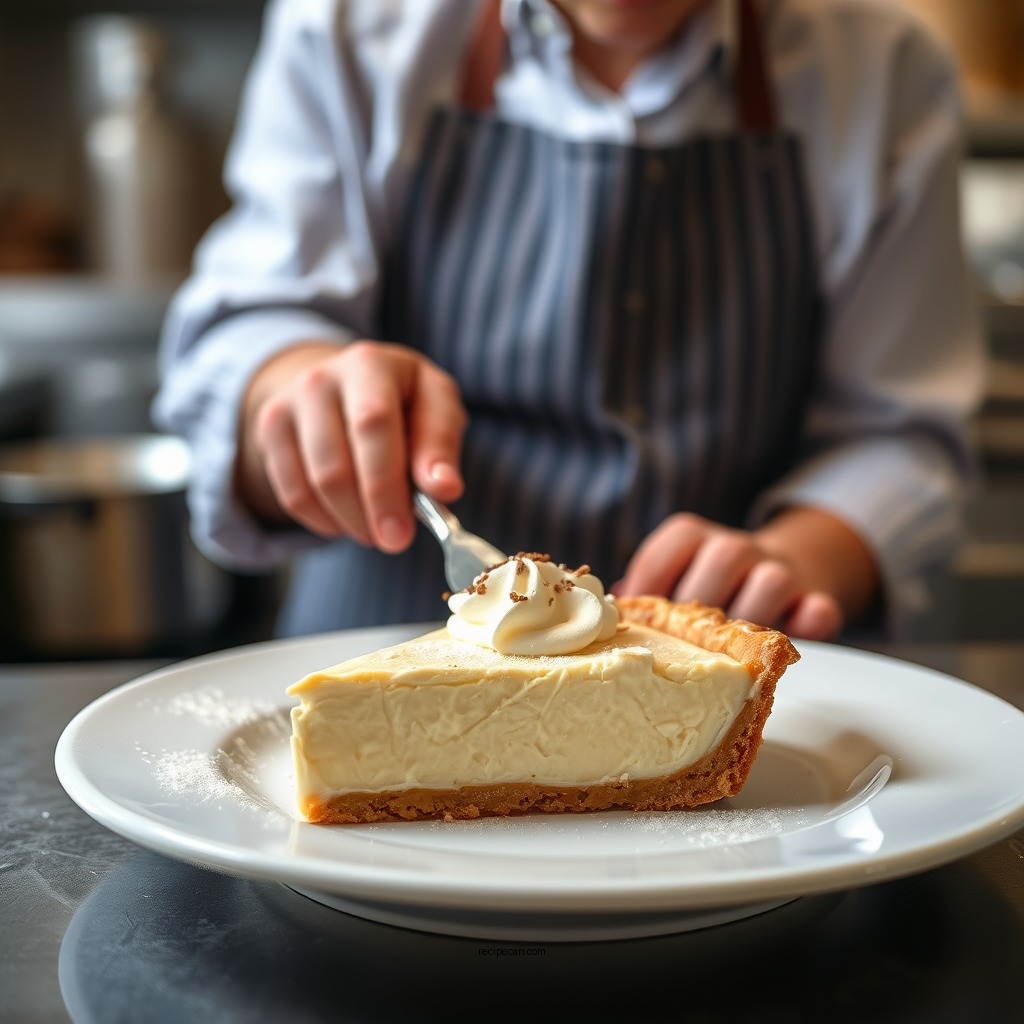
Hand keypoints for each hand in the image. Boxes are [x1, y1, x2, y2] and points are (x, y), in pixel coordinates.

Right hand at [236, 340, 467, 551]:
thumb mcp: (436, 408)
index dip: (387, 485)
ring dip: (350, 521)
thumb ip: (441, 445)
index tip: (403, 533)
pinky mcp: (269, 432)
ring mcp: (287, 406)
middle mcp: (320, 379)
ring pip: (313, 485)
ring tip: (376, 528)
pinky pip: (291, 495)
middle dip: (369, 513)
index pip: (373, 425)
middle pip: (336, 464)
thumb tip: (445, 488)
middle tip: (393, 541)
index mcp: (370, 365)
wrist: (348, 382)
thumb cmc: (404, 401)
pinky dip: (324, 521)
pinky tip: (348, 520)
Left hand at [614, 509, 879, 640]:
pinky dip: (810, 621)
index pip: (669, 548)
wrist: (779, 568)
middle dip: (702, 603)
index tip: (639, 620)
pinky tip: (795, 633)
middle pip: (723, 559)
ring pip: (770, 581)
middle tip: (686, 642)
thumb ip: (644, 592)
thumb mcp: (671, 577)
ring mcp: (778, 571)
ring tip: (732, 649)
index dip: (651, 586)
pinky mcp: (814, 599)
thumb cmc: (705, 585)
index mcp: (691, 536)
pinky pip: (818, 608)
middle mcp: (735, 547)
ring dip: (751, 615)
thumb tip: (612, 611)